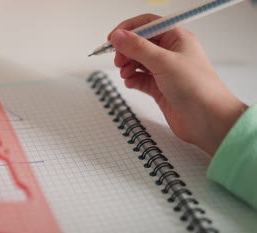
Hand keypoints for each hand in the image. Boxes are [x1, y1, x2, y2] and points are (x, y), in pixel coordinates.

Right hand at [108, 14, 247, 155]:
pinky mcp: (160, 88)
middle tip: (118, 60)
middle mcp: (171, 53)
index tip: (113, 38)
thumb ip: (138, 48)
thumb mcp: (164, 62)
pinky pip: (140, 78)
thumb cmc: (198, 88)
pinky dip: (132, 79)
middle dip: (126, 51)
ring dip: (127, 66)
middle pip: (140, 44)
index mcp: (177, 39)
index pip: (148, 25)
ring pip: (138, 62)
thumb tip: (118, 36)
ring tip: (125, 73)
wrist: (207, 120)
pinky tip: (130, 82)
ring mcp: (165, 71)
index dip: (128, 29)